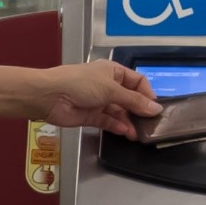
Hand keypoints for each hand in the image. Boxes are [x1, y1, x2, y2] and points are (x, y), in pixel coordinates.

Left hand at [40, 60, 160, 136]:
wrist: (50, 96)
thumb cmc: (81, 83)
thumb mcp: (111, 89)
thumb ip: (134, 101)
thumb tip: (155, 109)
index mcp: (113, 72)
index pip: (137, 82)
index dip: (147, 94)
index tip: (155, 107)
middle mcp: (107, 86)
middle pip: (129, 99)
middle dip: (139, 111)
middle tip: (151, 124)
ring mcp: (98, 102)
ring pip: (119, 112)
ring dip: (129, 121)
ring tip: (140, 133)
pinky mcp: (90, 116)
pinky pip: (107, 121)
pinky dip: (117, 126)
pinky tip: (126, 132)